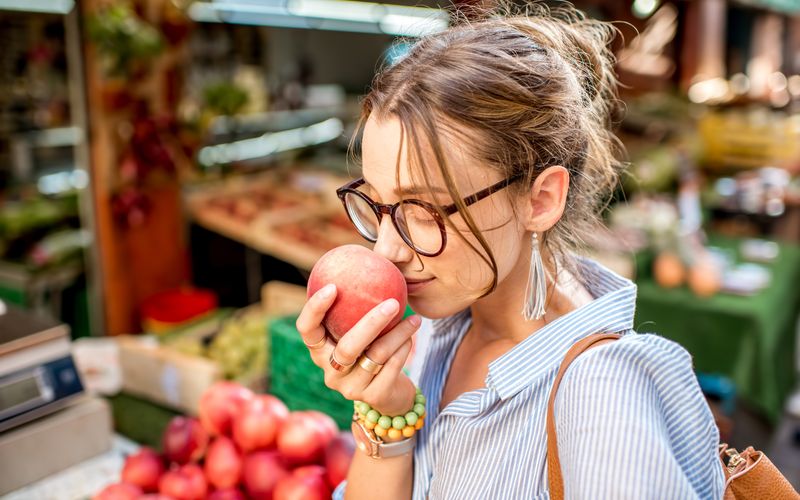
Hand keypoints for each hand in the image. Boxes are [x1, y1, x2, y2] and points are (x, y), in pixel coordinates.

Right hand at [295, 284, 419, 415]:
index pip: (307, 329)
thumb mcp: (358, 329)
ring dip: (398, 333)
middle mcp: (330, 371)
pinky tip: (412, 334)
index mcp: (320, 350)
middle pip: (347, 347)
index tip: (333, 286)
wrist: (388, 392)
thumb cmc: (371, 349)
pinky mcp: (373, 397)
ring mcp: (349, 388)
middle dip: (371, 323)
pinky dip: (404, 348)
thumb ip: (356, 306)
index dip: (315, 309)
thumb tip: (370, 260)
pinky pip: (392, 367)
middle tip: (392, 302)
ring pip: (376, 356)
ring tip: (414, 318)